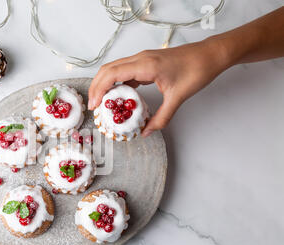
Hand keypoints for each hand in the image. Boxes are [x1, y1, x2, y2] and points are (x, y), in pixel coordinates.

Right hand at [88, 39, 228, 136]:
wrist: (209, 55)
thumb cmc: (196, 70)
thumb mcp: (178, 97)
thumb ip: (161, 117)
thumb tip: (147, 131)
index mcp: (145, 65)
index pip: (112, 74)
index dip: (99, 89)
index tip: (93, 105)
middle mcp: (140, 59)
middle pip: (108, 70)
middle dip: (96, 87)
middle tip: (92, 106)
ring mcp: (142, 59)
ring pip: (114, 69)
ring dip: (104, 84)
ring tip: (101, 102)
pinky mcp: (146, 63)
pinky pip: (124, 71)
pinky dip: (116, 82)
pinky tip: (117, 95)